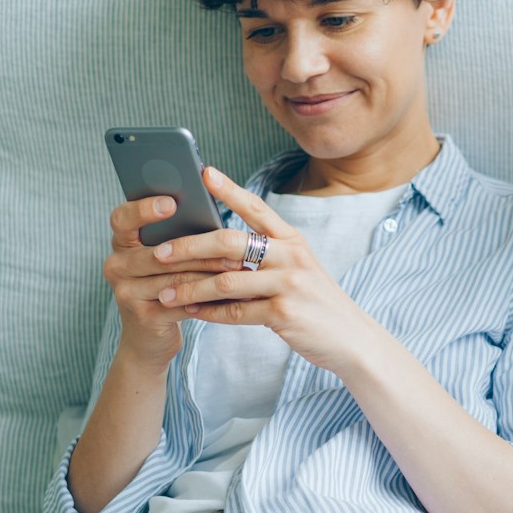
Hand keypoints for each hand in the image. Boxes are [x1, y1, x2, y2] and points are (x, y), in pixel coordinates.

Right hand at [102, 195, 244, 365]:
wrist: (151, 337)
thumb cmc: (169, 286)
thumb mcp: (169, 260)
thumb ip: (180, 238)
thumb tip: (217, 214)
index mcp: (122, 243)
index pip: (122, 219)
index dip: (144, 209)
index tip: (172, 202)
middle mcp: (116, 265)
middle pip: (159, 252)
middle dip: (201, 249)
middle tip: (235, 243)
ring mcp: (125, 292)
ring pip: (175, 277)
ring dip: (211, 273)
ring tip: (241, 267)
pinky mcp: (143, 316)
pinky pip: (181, 302)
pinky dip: (210, 297)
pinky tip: (233, 294)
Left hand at [151, 166, 378, 371]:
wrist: (352, 339)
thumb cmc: (317, 303)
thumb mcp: (299, 270)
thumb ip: (266, 257)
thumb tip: (217, 249)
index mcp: (293, 241)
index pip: (257, 208)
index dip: (230, 190)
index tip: (203, 173)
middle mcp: (292, 257)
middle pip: (230, 242)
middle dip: (190, 246)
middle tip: (160, 252)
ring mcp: (289, 285)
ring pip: (226, 280)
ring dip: (190, 288)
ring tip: (164, 293)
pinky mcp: (284, 314)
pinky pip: (235, 311)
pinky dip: (209, 313)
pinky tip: (191, 313)